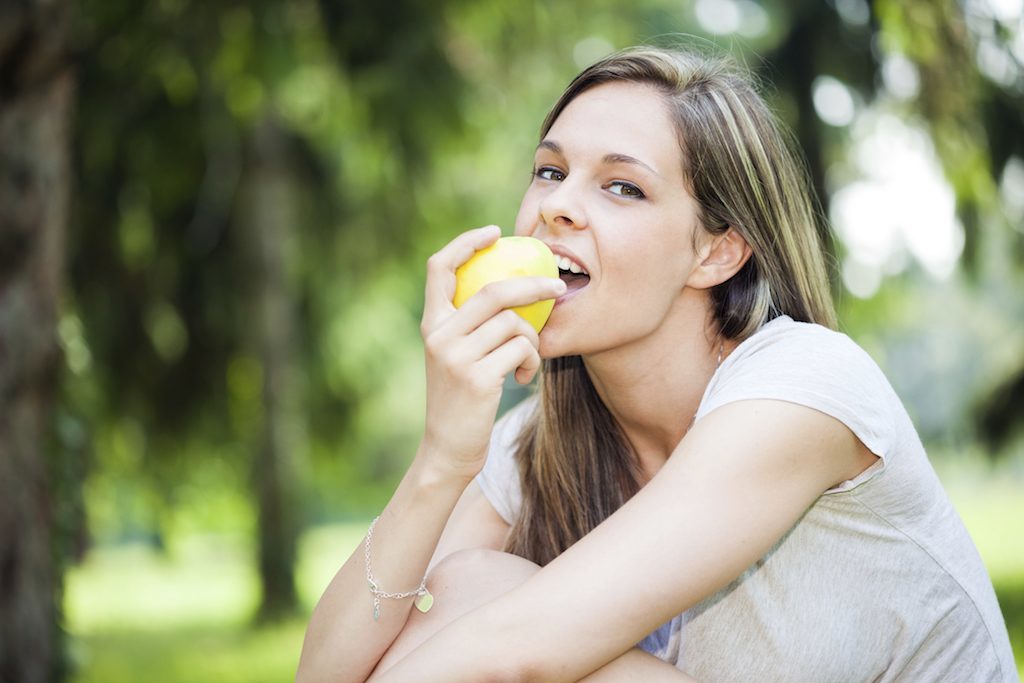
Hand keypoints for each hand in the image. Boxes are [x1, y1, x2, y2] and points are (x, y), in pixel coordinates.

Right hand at [419, 225, 565, 478]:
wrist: (448, 450)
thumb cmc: (462, 400)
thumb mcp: (455, 357)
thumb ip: (470, 325)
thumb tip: (514, 289)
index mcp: (432, 324)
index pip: (438, 267)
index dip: (466, 242)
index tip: (495, 233)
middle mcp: (439, 335)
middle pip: (494, 290)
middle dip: (533, 285)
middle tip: (560, 287)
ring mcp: (456, 356)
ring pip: (514, 323)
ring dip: (532, 340)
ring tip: (525, 361)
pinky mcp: (478, 378)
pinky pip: (522, 350)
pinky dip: (531, 362)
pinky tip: (520, 378)